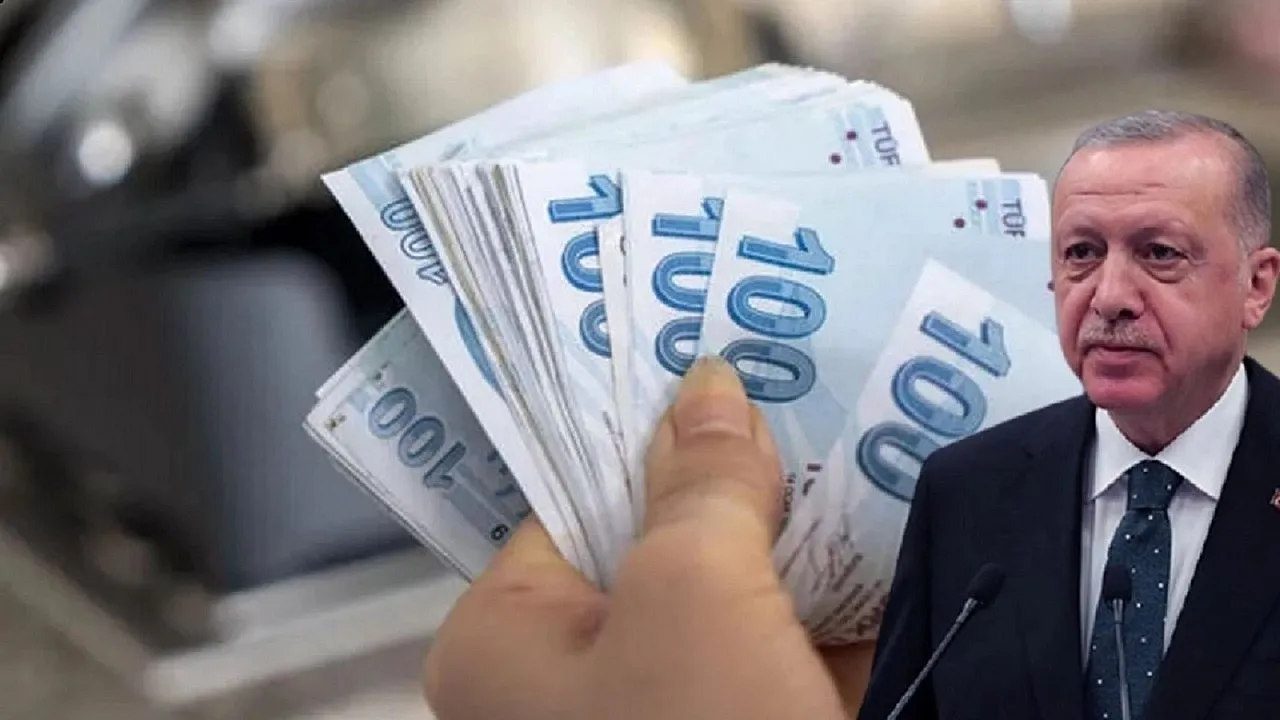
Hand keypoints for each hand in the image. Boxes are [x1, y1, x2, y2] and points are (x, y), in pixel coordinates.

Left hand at [423, 355, 874, 719]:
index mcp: (508, 639)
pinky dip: (834, 607)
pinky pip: (783, 653)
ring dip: (798, 537)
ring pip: (733, 598)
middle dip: (738, 477)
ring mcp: (663, 715)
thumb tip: (705, 384)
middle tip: (806, 383)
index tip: (720, 361)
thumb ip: (701, 484)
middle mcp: (570, 681)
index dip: (649, 430)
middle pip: (658, 542)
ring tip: (863, 432)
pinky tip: (892, 532)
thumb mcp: (693, 594)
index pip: (574, 499)